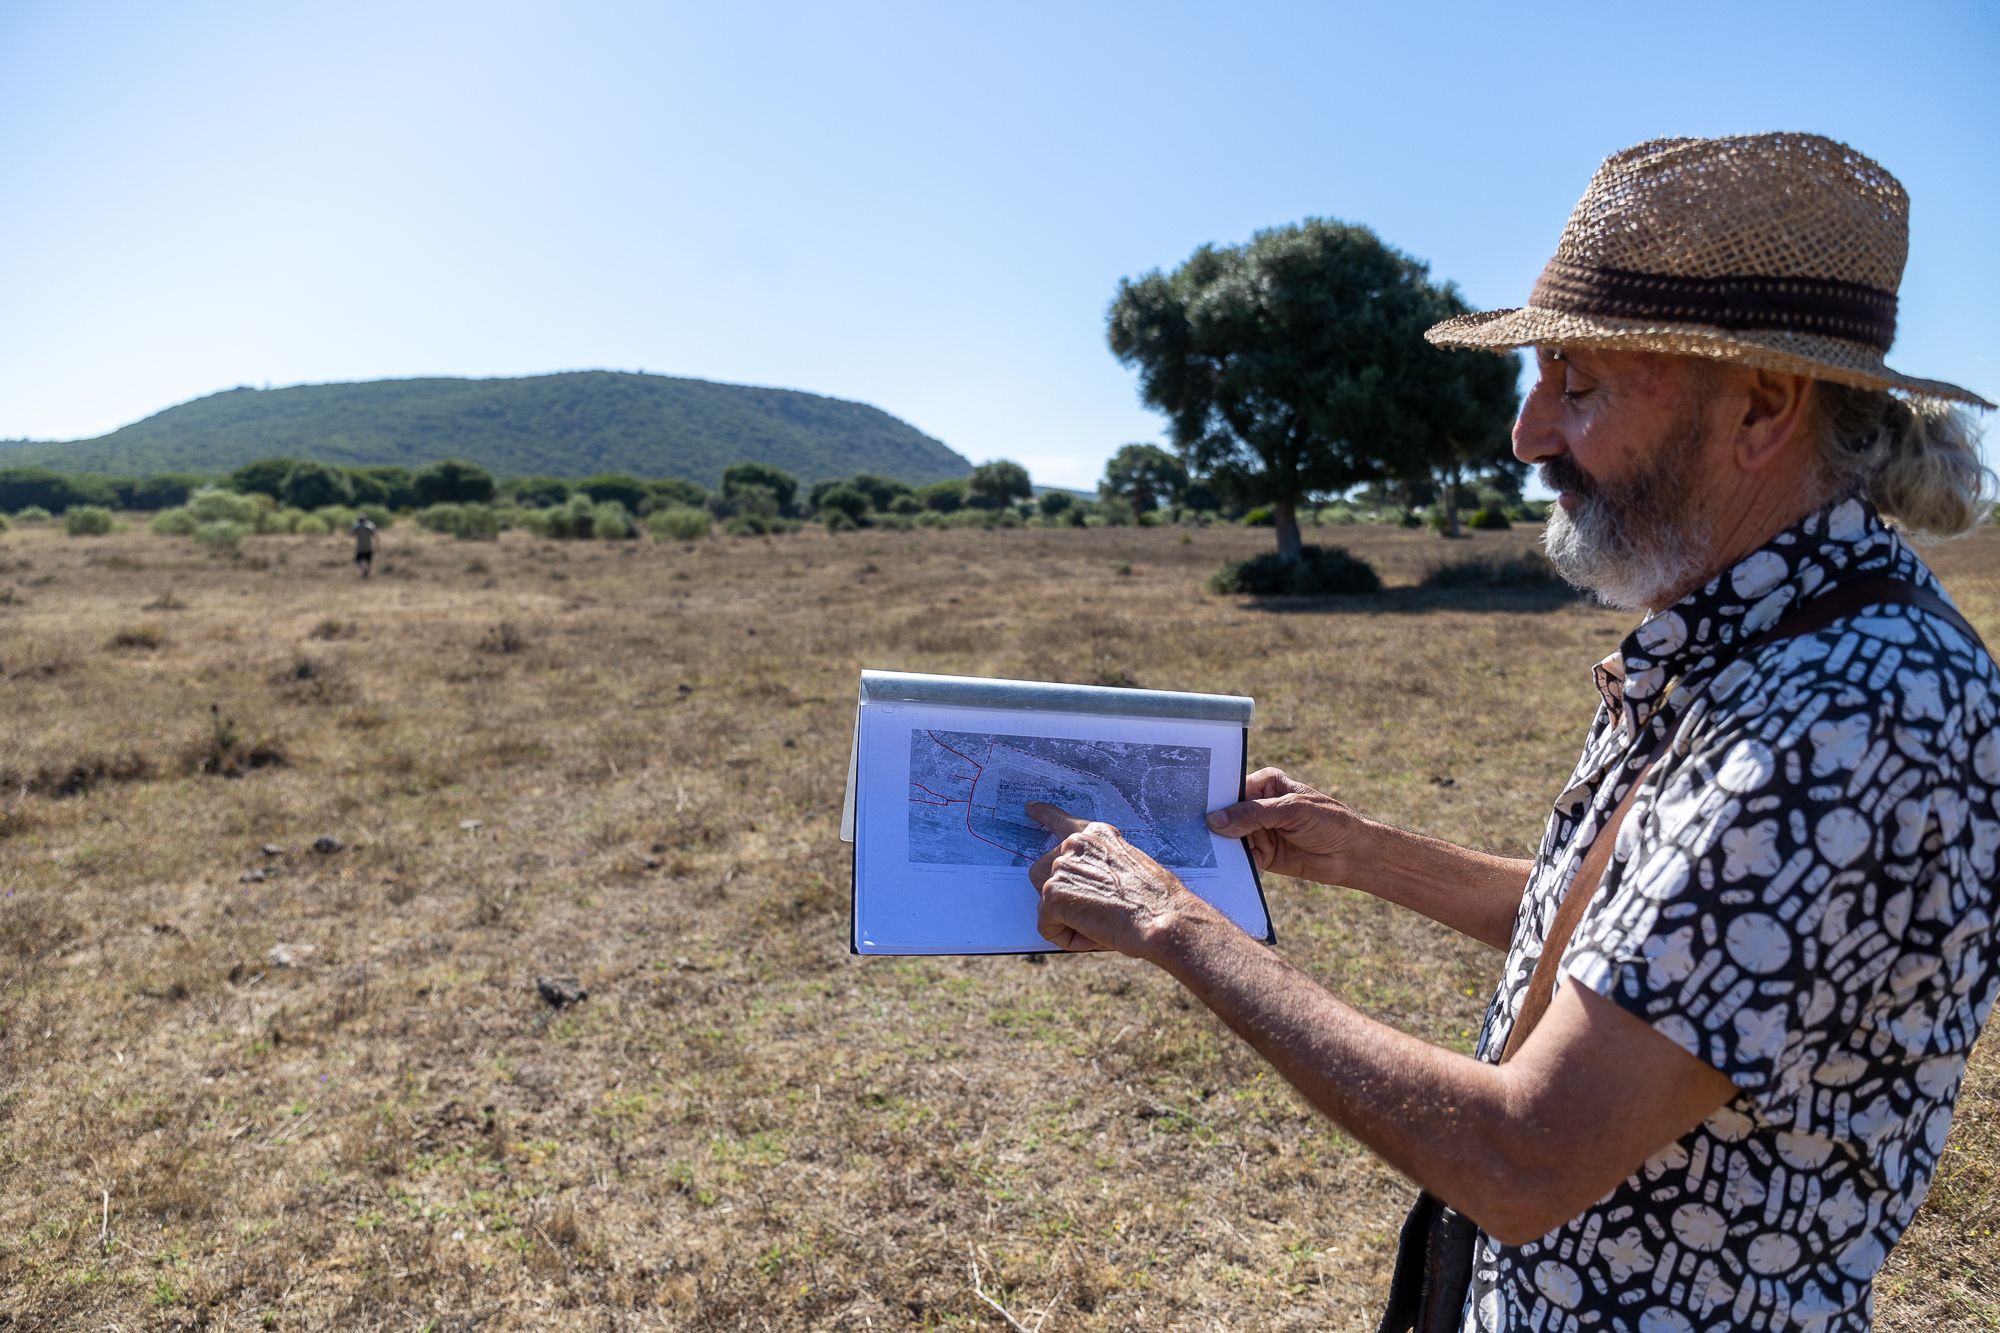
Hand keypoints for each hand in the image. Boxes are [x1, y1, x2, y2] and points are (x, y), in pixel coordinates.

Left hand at [1025, 803, 1210, 957]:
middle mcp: (1074, 845)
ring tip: (1102, 923)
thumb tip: (1080, 889)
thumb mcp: (1129, 868)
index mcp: (1096, 836)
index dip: (1044, 815)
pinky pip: (1048, 927)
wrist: (1162, 917)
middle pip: (1044, 874)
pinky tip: (1096, 934)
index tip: (1030, 808)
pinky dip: (1068, 938)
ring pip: (1047, 904)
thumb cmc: (1156, 900)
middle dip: (1061, 896)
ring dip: (1068, 919)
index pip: (1061, 821)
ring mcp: (1061, 868)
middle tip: (1097, 911)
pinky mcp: (1052, 894)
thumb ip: (1099, 868)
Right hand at [1204, 768, 1367, 885]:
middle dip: (1210, 823)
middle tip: (1186, 829)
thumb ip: (1253, 815)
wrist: (1353, 856)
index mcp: (1266, 785)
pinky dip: (1230, 862)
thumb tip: (1214, 820)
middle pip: (1226, 815)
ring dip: (1217, 845)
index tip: (1189, 805)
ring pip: (1229, 837)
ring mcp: (1259, 832)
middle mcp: (1259, 806)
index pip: (1232, 789)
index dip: (1212, 797)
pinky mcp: (1262, 856)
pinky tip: (1216, 865)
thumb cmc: (1329, 822)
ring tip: (1195, 850)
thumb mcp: (1290, 811)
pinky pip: (1240, 858)